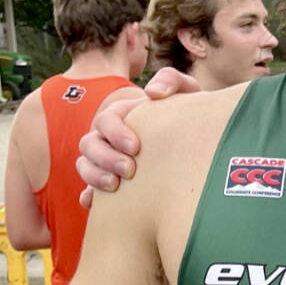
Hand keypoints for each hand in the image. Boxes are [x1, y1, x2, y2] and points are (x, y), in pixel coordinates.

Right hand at [76, 68, 197, 205]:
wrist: (200, 141)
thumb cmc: (190, 115)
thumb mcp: (186, 92)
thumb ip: (171, 80)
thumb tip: (152, 93)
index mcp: (122, 116)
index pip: (105, 120)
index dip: (115, 133)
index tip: (136, 147)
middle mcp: (109, 138)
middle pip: (89, 144)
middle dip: (105, 158)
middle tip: (130, 170)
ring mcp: (107, 161)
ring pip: (85, 166)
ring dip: (94, 176)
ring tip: (116, 186)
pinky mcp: (111, 182)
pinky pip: (89, 190)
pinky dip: (88, 197)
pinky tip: (93, 204)